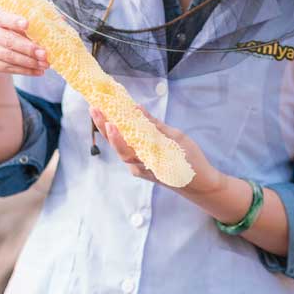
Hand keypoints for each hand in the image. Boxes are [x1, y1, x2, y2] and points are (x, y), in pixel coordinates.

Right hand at [0, 7, 48, 77]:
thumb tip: (62, 19)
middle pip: (8, 40)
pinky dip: (26, 71)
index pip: (3, 18)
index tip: (28, 24)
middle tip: (45, 54)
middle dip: (29, 48)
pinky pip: (9, 68)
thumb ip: (35, 20)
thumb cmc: (11, 30)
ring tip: (45, 64)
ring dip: (30, 62)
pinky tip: (38, 71)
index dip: (15, 21)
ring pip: (9, 57)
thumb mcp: (18, 21)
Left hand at [89, 106, 220, 192]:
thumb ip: (155, 126)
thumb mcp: (176, 139)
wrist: (200, 185)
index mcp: (149, 161)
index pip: (126, 149)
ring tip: (99, 111)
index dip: (115, 136)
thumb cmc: (191, 162)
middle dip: (103, 126)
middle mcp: (139, 167)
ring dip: (109, 130)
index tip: (109, 122)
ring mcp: (139, 167)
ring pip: (120, 148)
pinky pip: (128, 149)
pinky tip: (116, 121)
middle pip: (117, 147)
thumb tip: (137, 109)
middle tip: (93, 107)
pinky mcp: (141, 166)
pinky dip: (120, 136)